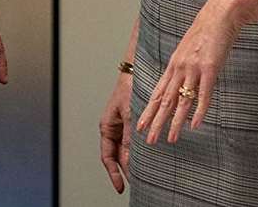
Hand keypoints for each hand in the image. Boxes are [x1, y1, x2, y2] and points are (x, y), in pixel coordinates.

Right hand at [99, 72, 132, 193]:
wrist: (138, 70)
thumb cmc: (129, 86)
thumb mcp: (129, 113)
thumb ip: (129, 136)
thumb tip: (130, 158)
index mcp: (107, 126)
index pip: (107, 156)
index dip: (113, 173)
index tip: (121, 187)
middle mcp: (114, 129)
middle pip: (118, 157)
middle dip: (126, 171)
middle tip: (137, 185)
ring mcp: (124, 127)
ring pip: (128, 151)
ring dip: (134, 163)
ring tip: (144, 176)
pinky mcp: (134, 124)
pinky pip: (135, 143)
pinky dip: (141, 152)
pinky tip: (150, 159)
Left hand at [135, 0, 239, 145]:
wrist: (220, 14)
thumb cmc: (207, 32)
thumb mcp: (190, 50)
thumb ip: (185, 67)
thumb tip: (184, 83)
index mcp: (174, 64)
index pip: (157, 92)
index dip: (148, 110)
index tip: (140, 125)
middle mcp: (179, 68)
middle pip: (164, 100)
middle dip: (155, 121)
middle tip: (148, 140)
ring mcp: (194, 69)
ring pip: (181, 101)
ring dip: (174, 122)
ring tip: (169, 139)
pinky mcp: (210, 69)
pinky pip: (203, 94)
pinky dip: (199, 111)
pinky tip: (195, 125)